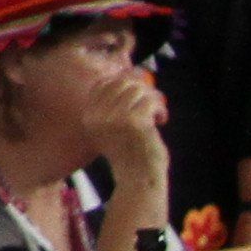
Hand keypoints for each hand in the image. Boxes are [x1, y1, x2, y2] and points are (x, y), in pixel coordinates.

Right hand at [95, 69, 172, 191]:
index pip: (103, 84)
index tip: (138, 87)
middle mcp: (98, 116)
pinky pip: (151, 101)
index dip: (123, 79)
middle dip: (142, 88)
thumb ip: (115, 103)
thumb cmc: (129, 153)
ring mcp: (115, 118)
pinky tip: (161, 120)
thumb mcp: (111, 126)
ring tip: (157, 114)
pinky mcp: (134, 122)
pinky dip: (160, 109)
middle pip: (122, 82)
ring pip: (139, 89)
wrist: (139, 178)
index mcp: (89, 116)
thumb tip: (132, 72)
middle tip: (152, 101)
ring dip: (153, 99)